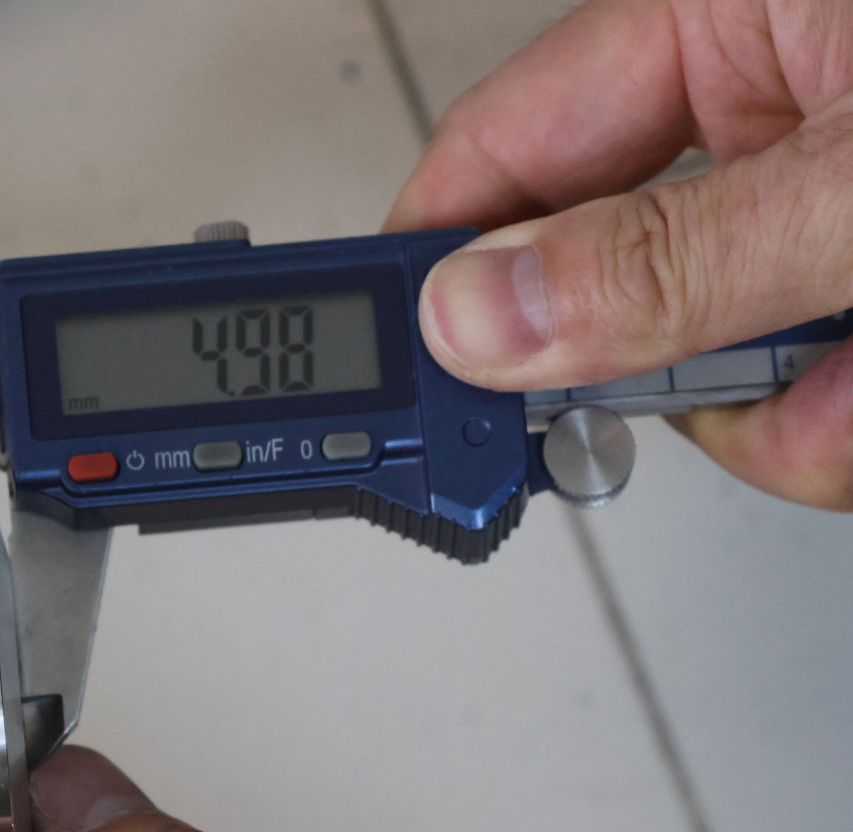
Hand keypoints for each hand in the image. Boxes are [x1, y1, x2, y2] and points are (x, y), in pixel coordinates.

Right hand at [384, 0, 852, 510]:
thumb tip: (480, 319)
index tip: (391, 367)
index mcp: (727, 19)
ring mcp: (808, 211)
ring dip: (770, 415)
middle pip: (596, 282)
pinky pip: (785, 395)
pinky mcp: (842, 289)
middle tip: (628, 417)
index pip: (505, 142)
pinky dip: (824, 423)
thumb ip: (671, 260)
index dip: (434, 261)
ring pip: (700, 366)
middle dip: (642, 372)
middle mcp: (761, 116)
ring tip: (845, 392)